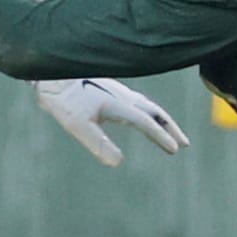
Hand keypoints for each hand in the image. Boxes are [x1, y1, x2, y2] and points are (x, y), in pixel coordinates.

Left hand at [35, 77, 190, 166]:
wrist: (52, 73)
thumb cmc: (63, 99)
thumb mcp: (77, 126)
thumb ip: (98, 144)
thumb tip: (118, 163)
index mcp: (117, 104)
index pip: (146, 122)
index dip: (161, 137)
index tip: (174, 150)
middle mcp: (123, 96)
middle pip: (155, 112)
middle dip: (170, 128)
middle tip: (184, 143)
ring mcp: (118, 91)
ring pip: (148, 105)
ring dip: (162, 119)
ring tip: (171, 132)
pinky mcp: (112, 89)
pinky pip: (139, 102)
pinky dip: (150, 111)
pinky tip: (146, 116)